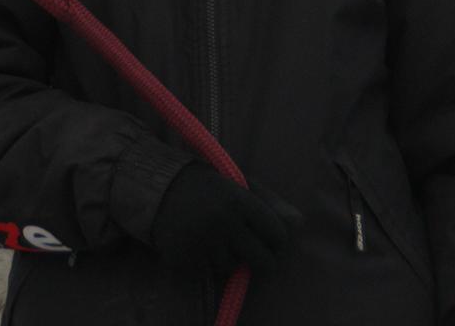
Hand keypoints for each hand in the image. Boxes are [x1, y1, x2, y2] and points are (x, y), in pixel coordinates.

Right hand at [150, 162, 302, 277]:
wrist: (154, 187)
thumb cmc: (203, 184)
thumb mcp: (236, 183)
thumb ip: (268, 201)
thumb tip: (300, 222)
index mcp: (239, 200)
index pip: (277, 234)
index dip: (277, 241)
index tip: (271, 241)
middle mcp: (224, 223)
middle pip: (263, 262)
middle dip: (262, 262)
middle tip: (253, 254)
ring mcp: (204, 244)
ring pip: (232, 268)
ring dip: (227, 258)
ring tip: (213, 237)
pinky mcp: (187, 260)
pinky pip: (208, 271)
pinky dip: (205, 262)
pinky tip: (197, 243)